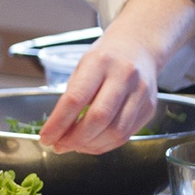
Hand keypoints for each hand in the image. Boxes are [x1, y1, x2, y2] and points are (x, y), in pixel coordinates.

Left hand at [37, 33, 159, 154]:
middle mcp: (124, 76)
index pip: (76, 99)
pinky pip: (125, 135)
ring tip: (74, 146)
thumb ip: (71, 98)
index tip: (45, 138)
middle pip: (98, 118)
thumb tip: (57, 133)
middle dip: (74, 139)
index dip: (58, 123)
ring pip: (115, 132)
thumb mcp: (82, 68)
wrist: (138, 48)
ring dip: (89, 146)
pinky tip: (91, 143)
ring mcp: (141, 93)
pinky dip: (104, 145)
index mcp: (100, 62)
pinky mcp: (149, 108)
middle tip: (59, 146)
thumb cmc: (104, 60)